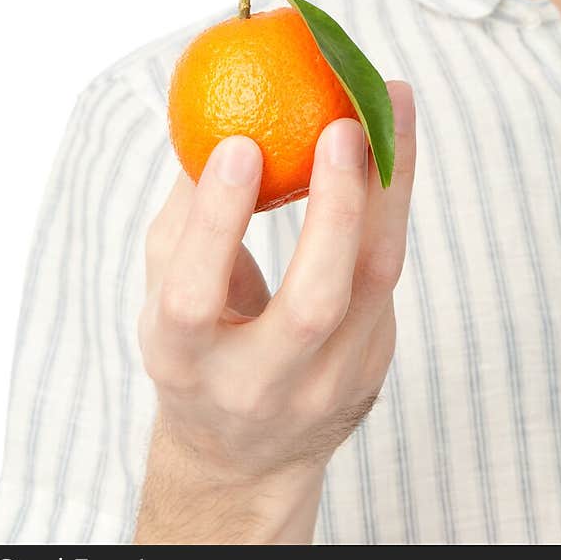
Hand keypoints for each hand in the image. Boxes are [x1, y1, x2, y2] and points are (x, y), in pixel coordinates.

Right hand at [138, 80, 416, 490]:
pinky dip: (393, 199)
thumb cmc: (197, 341)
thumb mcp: (166, 291)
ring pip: (373, 283)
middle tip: (344, 124)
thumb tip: (212, 118)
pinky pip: (387, 270)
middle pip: (311, 305)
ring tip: (393, 104)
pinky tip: (395, 140)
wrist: (246, 455)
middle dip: (334, 210)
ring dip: (389, 186)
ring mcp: (327, 383)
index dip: (217, 222)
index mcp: (185, 363)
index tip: (240, 144)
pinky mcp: (372, 362)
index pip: (195, 298)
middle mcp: (258, 385)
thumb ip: (184, 216)